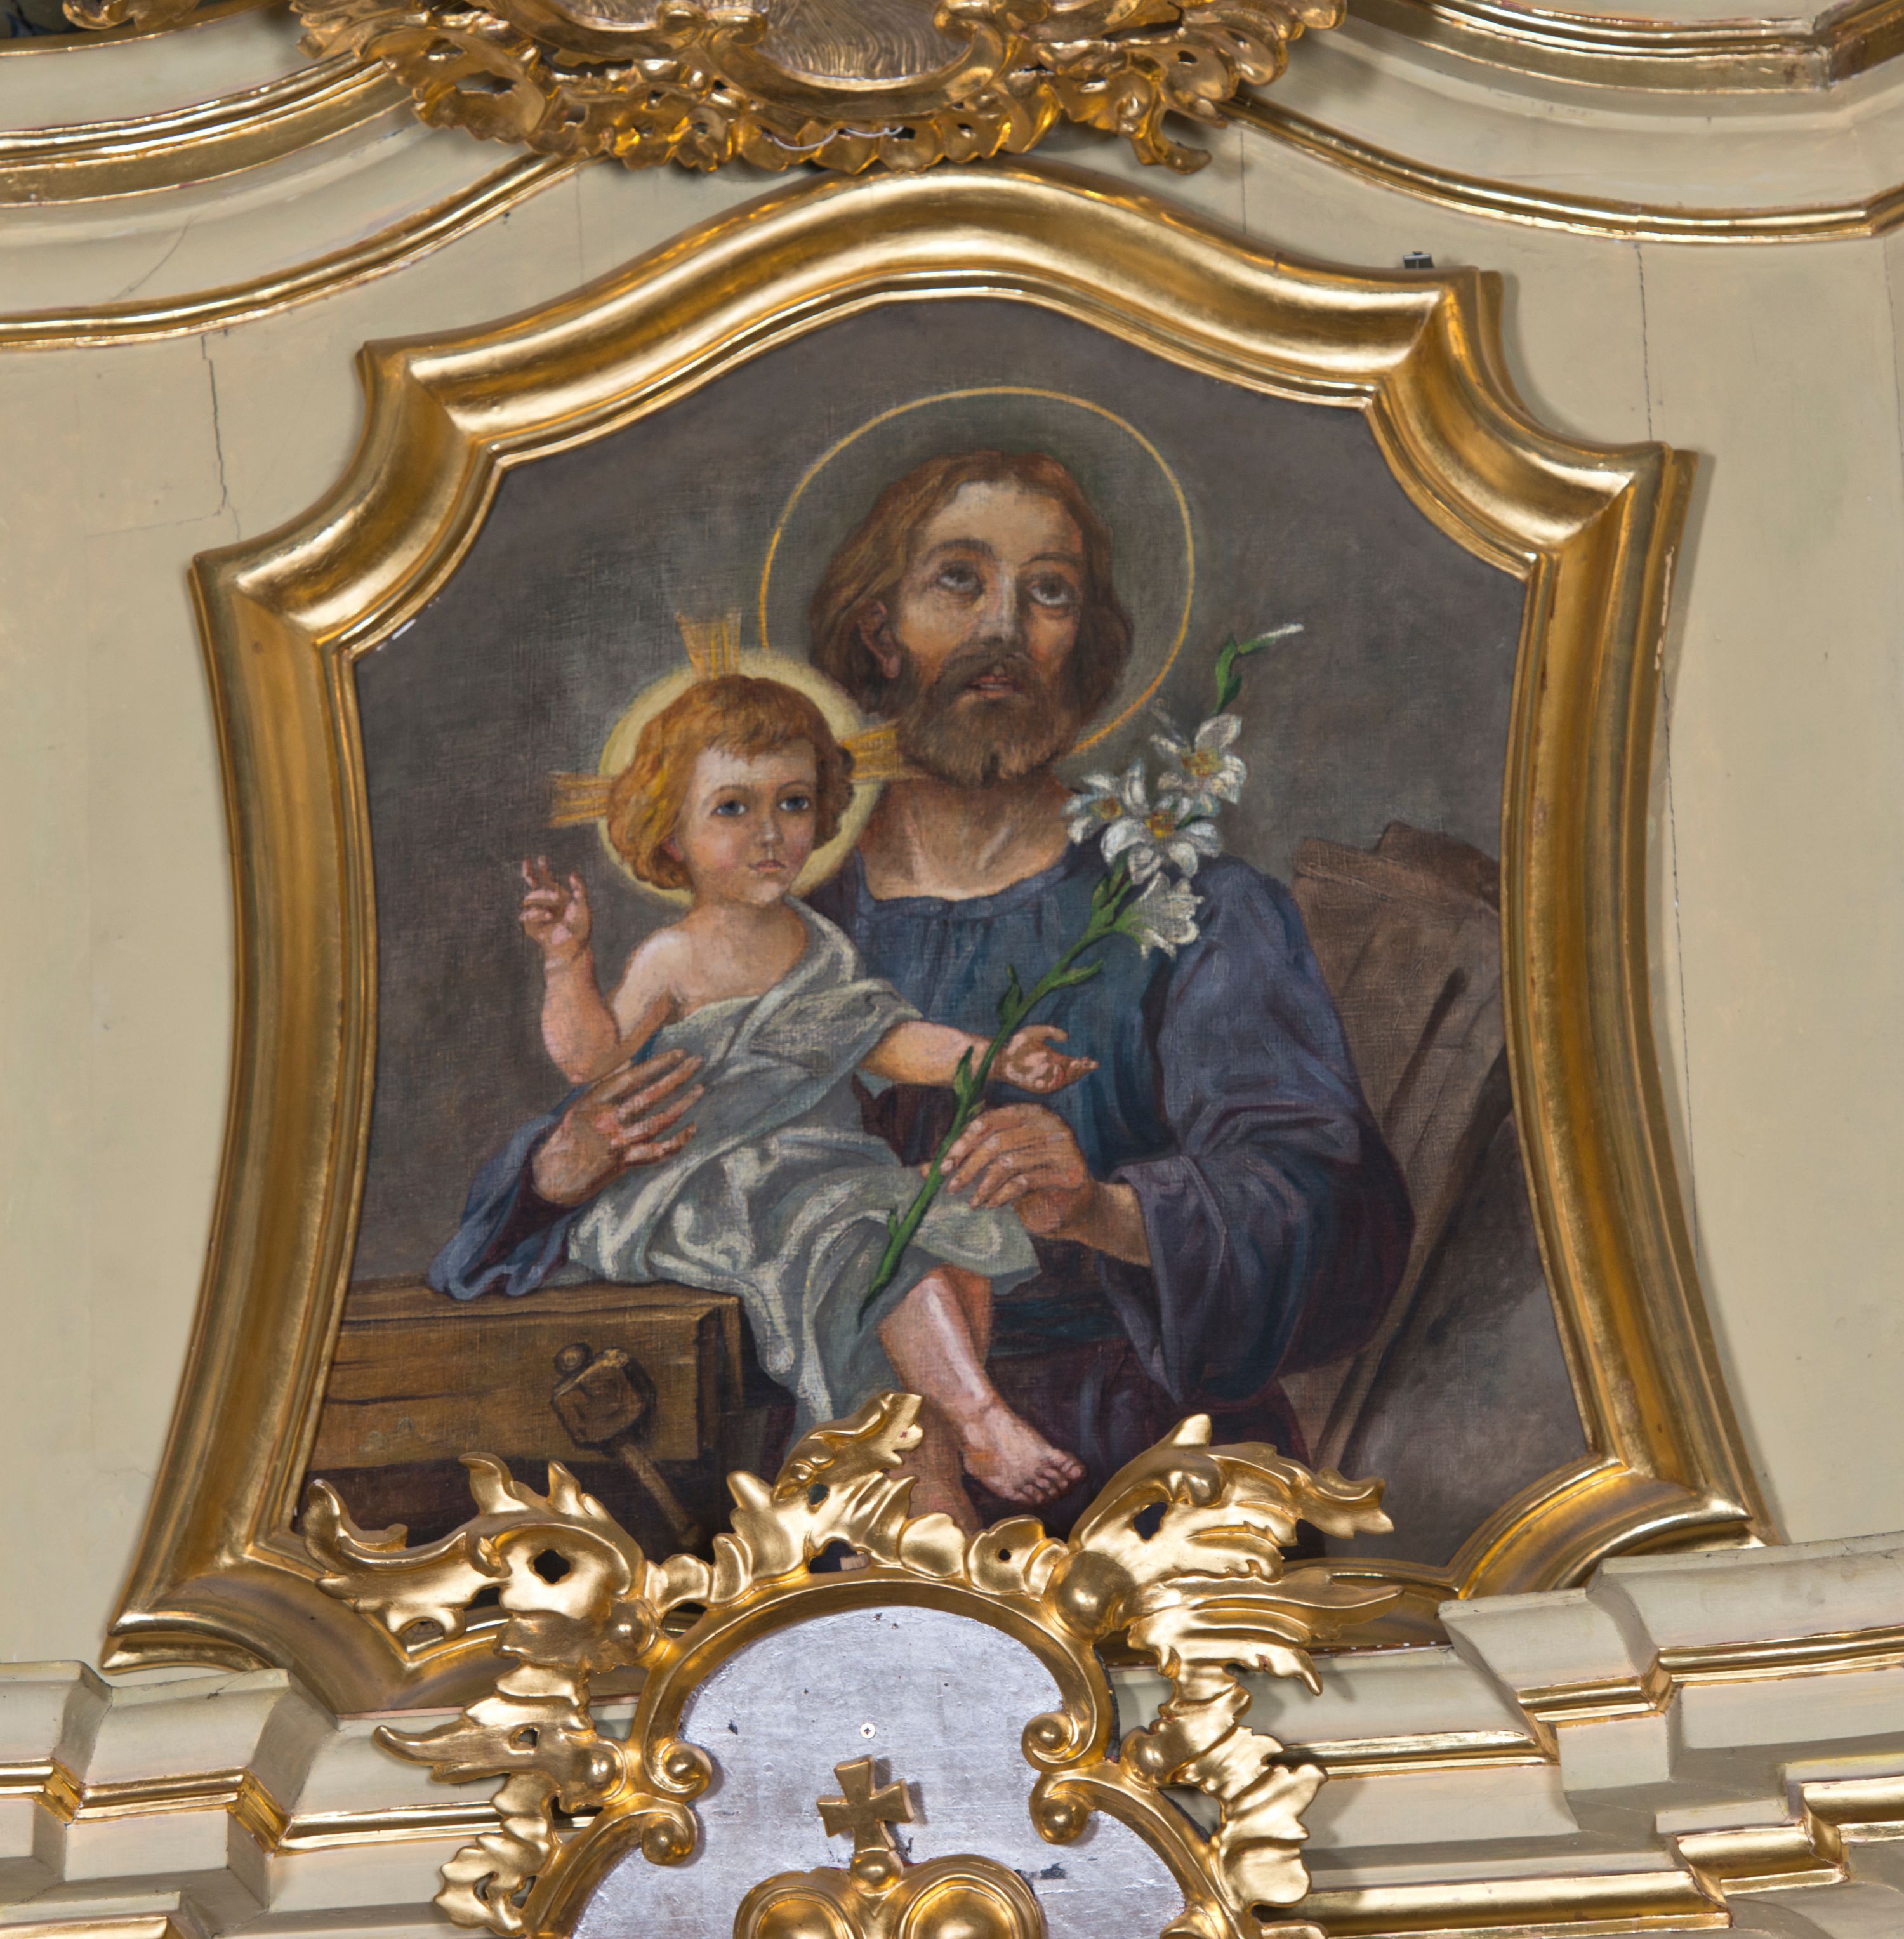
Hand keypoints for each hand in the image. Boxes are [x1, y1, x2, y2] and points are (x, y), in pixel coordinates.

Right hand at [520, 857, 590, 965]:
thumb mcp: (584, 906)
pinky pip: (526, 915)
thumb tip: (572, 872)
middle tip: (530, 866)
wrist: (572, 947)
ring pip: (528, 898)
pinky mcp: (529, 925)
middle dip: (530, 874)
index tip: (540, 858)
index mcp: (556, 895)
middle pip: (531, 884)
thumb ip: (580, 888)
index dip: (540, 868)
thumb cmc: (581, 927)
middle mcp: (543, 902)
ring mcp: (535, 912)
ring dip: (540, 898)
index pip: (544, 878)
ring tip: (554, 904)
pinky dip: (536, 913)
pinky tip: (549, 915)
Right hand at [531, 1050, 703, 1205]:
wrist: (554, 1175)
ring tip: (700, 1089)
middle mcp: (607, 1121)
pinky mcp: (625, 1163)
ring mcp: (618, 1143)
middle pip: (648, 1097)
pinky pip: (657, 1152)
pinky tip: (693, 1127)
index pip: (631, 1079)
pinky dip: (678, 1141)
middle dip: (676, 1078)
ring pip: (657, 1122)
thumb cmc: (569, 1135)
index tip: (678, 1053)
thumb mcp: (580, 1105)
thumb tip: (630, 1064)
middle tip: (697, 1062)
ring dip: (682, 1105)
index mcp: (594, 1103)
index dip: (656, 1065)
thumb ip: (605, 1087)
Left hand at [942, 1102, 1091, 1234]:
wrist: (1078, 1207)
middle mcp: (1049, 1123)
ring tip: (972, 1202)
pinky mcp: (1069, 1171)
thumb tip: (924, 1170)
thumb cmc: (1035, 1183)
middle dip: (968, 1166)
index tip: (942, 1167)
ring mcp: (1062, 1146)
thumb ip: (969, 1161)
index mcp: (1031, 1112)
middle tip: (951, 1187)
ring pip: (1008, 1162)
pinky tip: (991, 1204)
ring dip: (983, 1185)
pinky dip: (1002, 1194)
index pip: (988, 1121)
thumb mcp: (1001, 1167)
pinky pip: (1024, 1181)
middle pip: (996, 1141)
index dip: (961, 1144)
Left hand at [994, 1024, 1096, 1095]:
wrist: (1001, 1057)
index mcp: (1058, 1060)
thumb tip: (1067, 1037)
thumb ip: (1051, 1031)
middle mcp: (1054, 1072)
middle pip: (1072, 1075)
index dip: (1085, 1065)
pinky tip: (1057, 1069)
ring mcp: (1045, 1081)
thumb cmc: (1018, 1044)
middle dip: (1079, 1070)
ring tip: (1073, 1064)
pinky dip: (1052, 1080)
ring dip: (1068, 1075)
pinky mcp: (1035, 1087)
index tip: (1092, 1062)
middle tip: (1083, 1063)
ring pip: (1061, 1082)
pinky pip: (1047, 1086)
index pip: (1076, 1065)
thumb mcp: (1035, 1032)